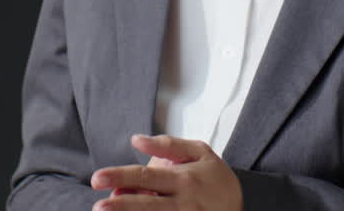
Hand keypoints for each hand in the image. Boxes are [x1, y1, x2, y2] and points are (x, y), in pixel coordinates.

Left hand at [90, 134, 242, 210]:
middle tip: (98, 206)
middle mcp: (183, 202)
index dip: (120, 176)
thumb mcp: (199, 151)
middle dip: (121, 206)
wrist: (246, 202)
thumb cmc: (216, 176)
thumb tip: (137, 140)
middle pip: (147, 205)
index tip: (97, 178)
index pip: (146, 176)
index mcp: (183, 178)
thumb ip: (167, 145)